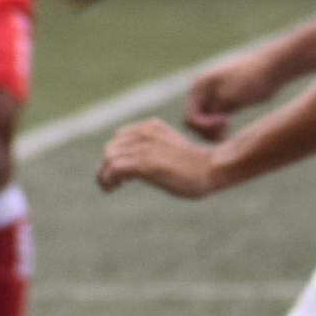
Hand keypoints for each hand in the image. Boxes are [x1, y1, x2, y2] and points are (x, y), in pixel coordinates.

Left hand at [96, 118, 220, 198]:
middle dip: (106, 166)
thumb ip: (155, 148)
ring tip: (110, 188)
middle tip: (112, 183)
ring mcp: (143, 147)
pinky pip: (113, 168)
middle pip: (110, 148)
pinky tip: (113, 188)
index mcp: (151, 126)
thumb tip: (138, 166)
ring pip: (108, 158)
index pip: (119, 137)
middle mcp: (144, 133)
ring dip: (103, 175)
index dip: (114, 155)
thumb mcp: (172, 148)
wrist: (211, 168)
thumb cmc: (196, 165)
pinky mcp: (143, 163)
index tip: (119, 173)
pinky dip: (107, 180)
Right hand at [180, 54, 270, 140]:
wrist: (273, 67)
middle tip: (224, 136)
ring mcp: (214, 96)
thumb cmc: (252, 78)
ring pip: (205, 122)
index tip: (225, 122)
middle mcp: (202, 91)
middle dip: (206, 131)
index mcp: (199, 86)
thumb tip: (202, 121)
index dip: (203, 126)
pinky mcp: (227, 102)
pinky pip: (215, 120)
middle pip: (194, 121)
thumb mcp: (230, 96)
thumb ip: (213, 110)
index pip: (190, 116)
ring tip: (225, 137)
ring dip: (212, 132)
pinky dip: (219, 129)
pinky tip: (229, 133)